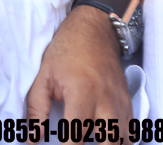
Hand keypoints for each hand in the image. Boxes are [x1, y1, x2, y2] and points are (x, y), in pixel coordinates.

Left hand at [26, 6, 130, 135]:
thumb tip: (32, 137)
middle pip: (108, 142)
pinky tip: (105, 140)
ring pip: (122, 140)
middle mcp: (106, 100)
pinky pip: (130, 132)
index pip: (77, 133)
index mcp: (83, 92)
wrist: (94, 29)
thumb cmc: (67, 50)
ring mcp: (121, 102)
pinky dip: (120, 141)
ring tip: (90, 141)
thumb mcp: (43, 76)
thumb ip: (36, 108)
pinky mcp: (128, 103)